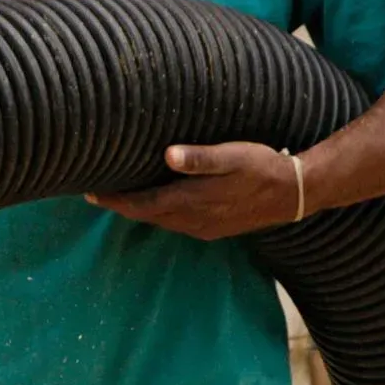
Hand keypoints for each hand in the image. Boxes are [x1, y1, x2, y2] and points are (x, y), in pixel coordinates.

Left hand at [86, 143, 306, 240]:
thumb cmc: (263, 167)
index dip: (115, 200)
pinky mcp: (214, 229)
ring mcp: (204, 228)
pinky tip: (156, 204)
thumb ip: (201, 158)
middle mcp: (194, 221)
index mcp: (193, 202)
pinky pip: (176, 224)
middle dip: (120, 206)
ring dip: (138, 211)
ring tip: (119, 197)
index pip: (143, 205)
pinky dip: (158, 214)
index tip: (89, 191)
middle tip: (94, 192)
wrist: (294, 194)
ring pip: (161, 222)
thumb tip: (168, 156)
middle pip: (147, 216)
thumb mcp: (234, 156)